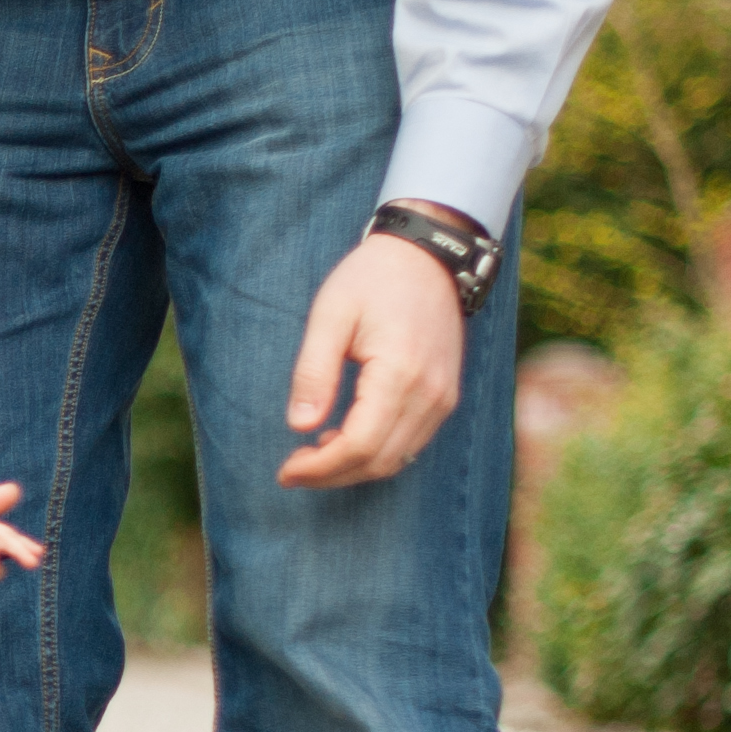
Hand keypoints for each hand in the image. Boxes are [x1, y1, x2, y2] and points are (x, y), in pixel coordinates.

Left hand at [276, 226, 468, 488]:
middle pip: (379, 461)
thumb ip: (314, 372)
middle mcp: (430, 393)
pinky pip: (411, 442)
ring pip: (398, 459)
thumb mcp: (330, 316)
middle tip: (292, 470)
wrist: (426, 256)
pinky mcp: (445, 396)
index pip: (360, 444)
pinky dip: (376, 453)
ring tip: (312, 454)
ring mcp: (443, 398)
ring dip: (353, 468)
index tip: (285, 470)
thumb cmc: (372, 279)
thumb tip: (299, 426)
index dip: (321, 467)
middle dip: (331, 475)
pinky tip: (343, 437)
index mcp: (399, 372)